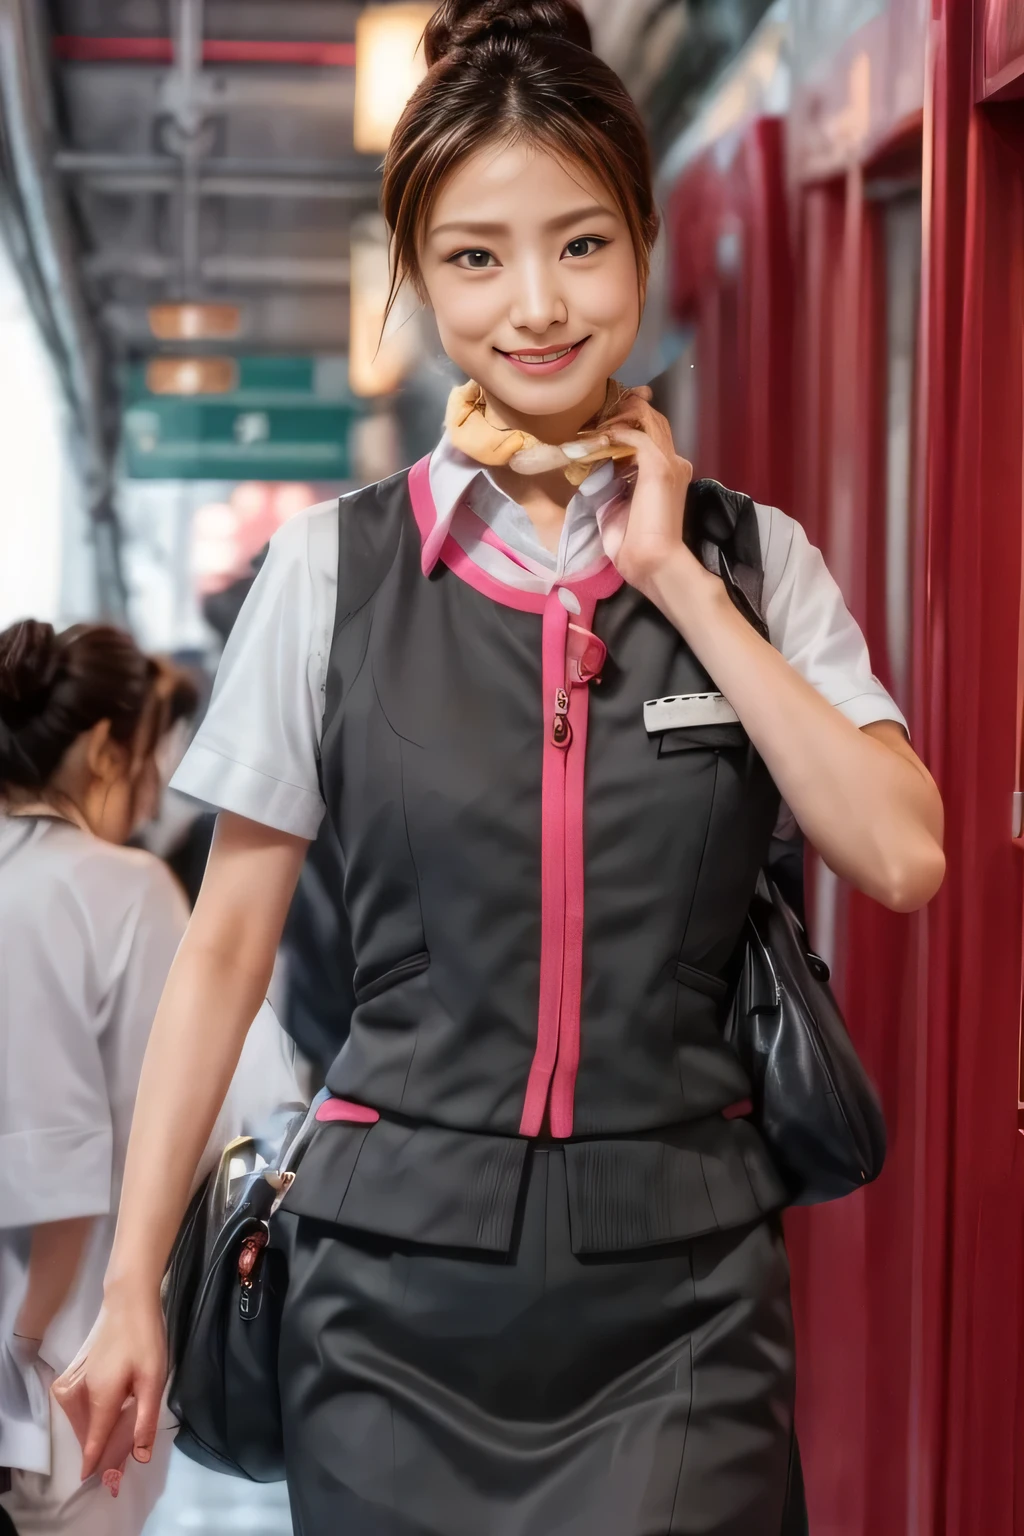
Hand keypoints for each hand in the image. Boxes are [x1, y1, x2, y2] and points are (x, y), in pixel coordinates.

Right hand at [52, 1293, 167, 1480]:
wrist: (128, 1300)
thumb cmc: (145, 1338)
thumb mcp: (154, 1379)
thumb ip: (146, 1418)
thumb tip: (140, 1455)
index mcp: (101, 1397)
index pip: (94, 1438)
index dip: (94, 1460)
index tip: (91, 1479)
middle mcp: (83, 1392)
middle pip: (87, 1430)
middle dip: (99, 1447)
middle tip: (117, 1460)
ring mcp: (77, 1380)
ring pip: (81, 1418)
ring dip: (94, 1431)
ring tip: (113, 1439)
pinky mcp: (78, 1370)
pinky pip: (78, 1404)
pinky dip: (88, 1416)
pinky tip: (104, 1414)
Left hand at [592, 393, 701, 594]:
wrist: (651, 562)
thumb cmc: (633, 544)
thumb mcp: (617, 504)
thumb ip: (613, 481)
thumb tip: (593, 464)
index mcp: (667, 471)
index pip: (650, 433)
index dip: (625, 423)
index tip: (598, 426)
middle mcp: (673, 461)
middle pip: (651, 419)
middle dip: (622, 411)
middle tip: (593, 417)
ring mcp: (669, 461)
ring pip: (648, 418)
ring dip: (618, 417)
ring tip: (594, 425)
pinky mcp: (659, 465)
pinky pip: (636, 434)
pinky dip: (615, 432)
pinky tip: (598, 438)